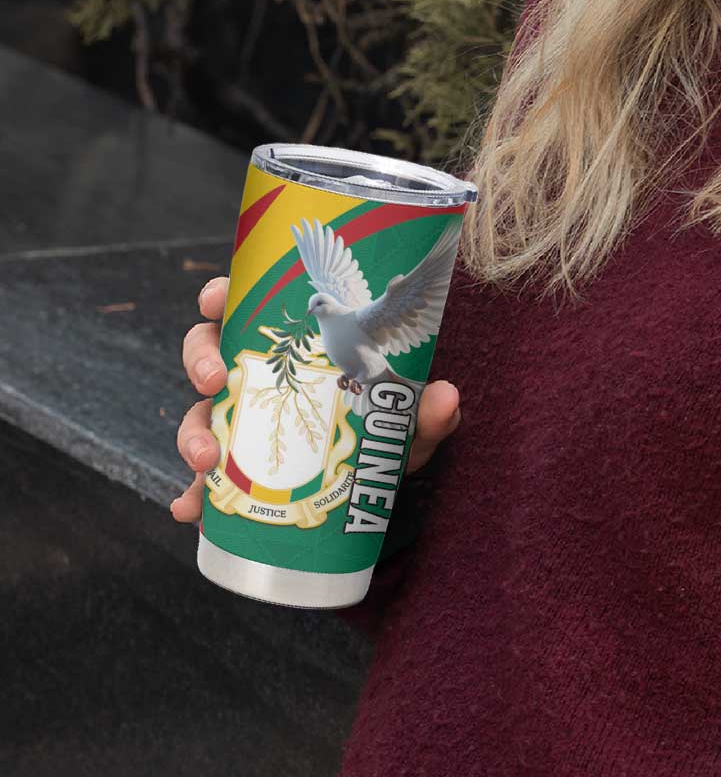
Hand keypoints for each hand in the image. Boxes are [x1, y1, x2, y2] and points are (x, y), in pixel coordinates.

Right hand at [170, 276, 461, 521]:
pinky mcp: (238, 469)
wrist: (378, 485)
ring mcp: (244, 422)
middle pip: (207, 352)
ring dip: (192, 432)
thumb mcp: (407, 423)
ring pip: (200, 412)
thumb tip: (445, 397)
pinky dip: (191, 494)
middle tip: (215, 381)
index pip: (246, 307)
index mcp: (292, 347)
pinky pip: (204, 479)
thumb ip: (426, 412)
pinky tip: (188, 509)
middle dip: (200, 361)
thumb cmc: (386, 433)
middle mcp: (260, 378)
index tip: (215, 299)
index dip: (219, 296)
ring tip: (206, 460)